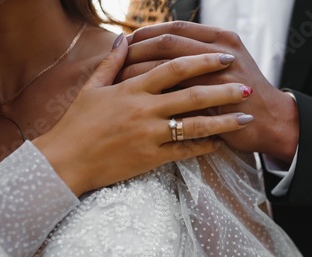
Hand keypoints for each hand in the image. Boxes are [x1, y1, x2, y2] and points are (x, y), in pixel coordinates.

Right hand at [33, 34, 252, 195]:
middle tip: (246, 87)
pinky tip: (220, 143)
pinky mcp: (150, 158)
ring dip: (223, 121)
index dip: (202, 60)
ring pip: (194, 125)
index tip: (224, 58)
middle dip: (224, 90)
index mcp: (132, 88)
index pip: (174, 68)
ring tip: (246, 118)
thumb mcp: (91, 89)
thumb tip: (122, 39)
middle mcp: (144, 109)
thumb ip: (111, 63)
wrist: (65, 162)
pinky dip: (203, 147)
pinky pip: (183, 152)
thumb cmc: (77, 124)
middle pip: (193, 95)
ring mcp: (149, 135)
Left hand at [123, 21, 298, 164]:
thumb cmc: (245, 96)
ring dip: (141, 70)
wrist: (272, 121)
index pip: (175, 27)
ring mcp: (217, 73)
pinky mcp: (215, 98)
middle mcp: (219, 49)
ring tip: (120, 78)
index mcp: (220, 38)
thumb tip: (165, 49)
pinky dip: (153, 95)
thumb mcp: (228, 64)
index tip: (128, 41)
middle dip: (138, 49)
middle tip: (118, 59)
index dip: (148, 33)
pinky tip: (137, 100)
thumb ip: (201, 54)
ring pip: (167, 64)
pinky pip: (174, 92)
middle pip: (167, 41)